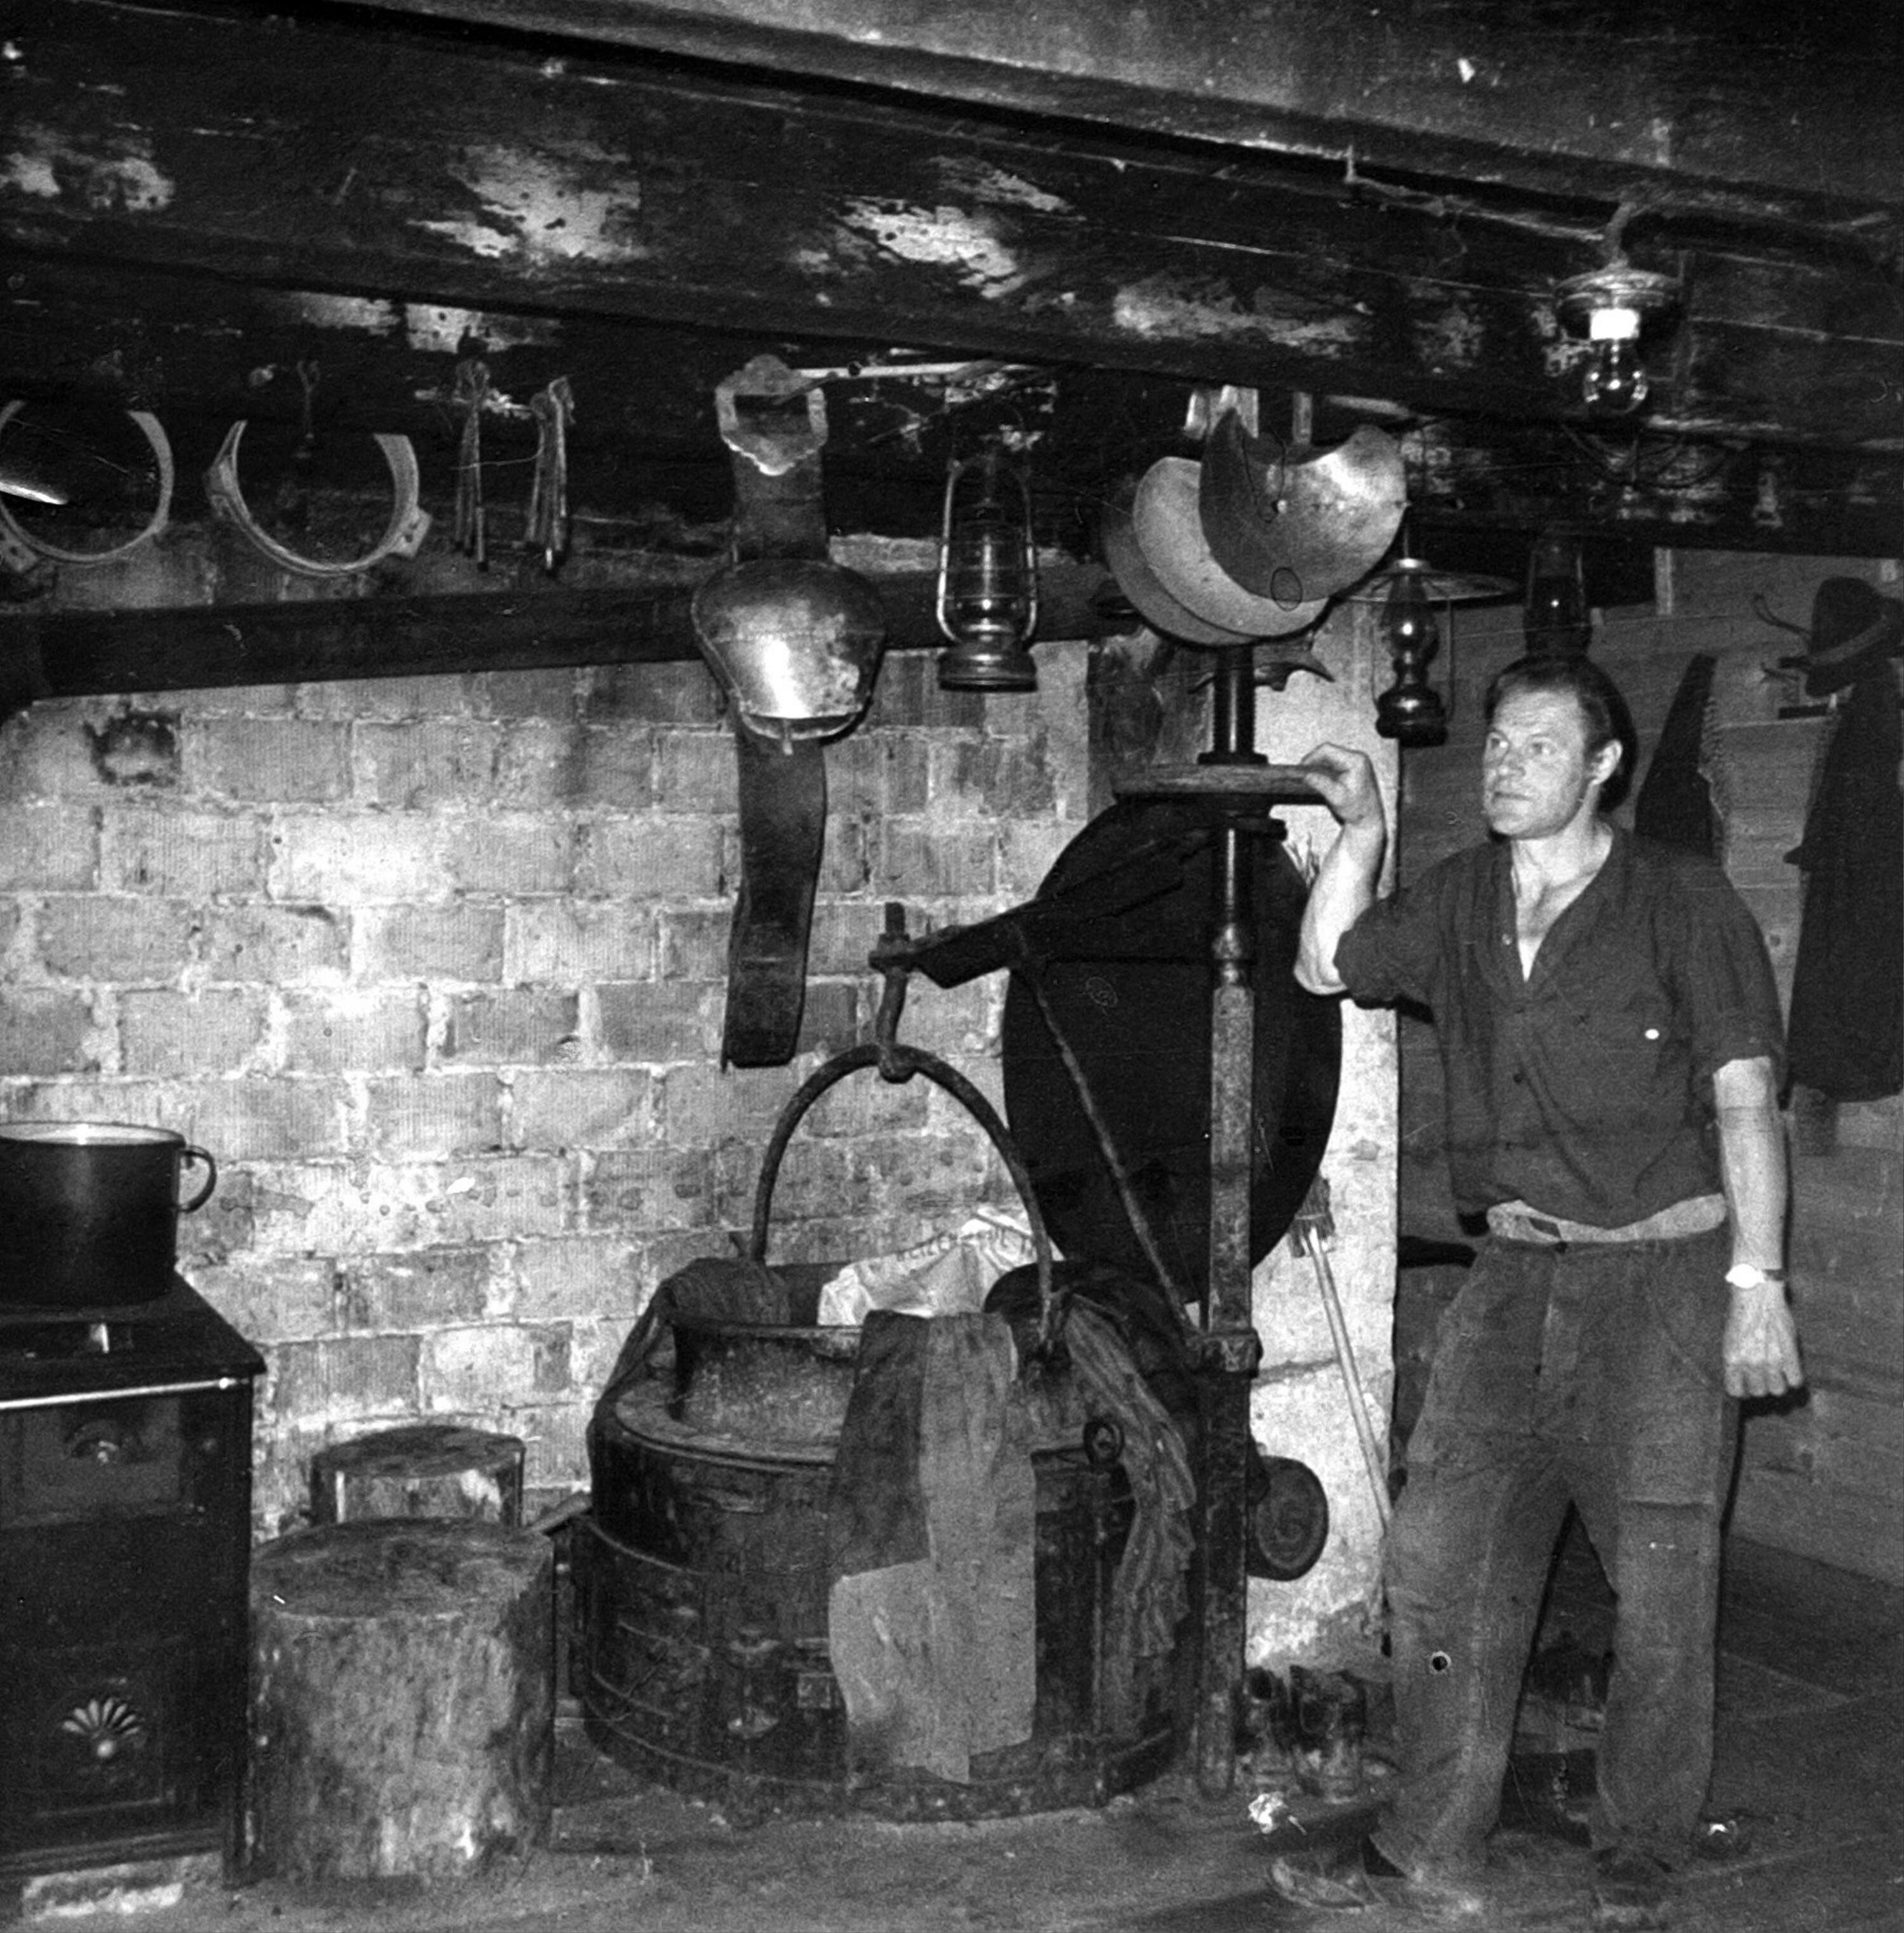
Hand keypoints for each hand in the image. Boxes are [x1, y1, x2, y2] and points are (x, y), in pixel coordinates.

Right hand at [1299, 744, 1382, 830]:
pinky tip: (1320, 778)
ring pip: (1330, 756)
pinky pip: (1334, 762)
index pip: (1327, 750)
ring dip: (1319, 765)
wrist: (1368, 818)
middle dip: (1314, 762)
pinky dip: (1325, 769)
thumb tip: (1307, 775)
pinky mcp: (1353, 766)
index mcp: (1356, 761)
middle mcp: (1357, 758)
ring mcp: (1356, 761)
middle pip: (1328, 751)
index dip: (1311, 758)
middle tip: (1305, 774)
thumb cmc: (1357, 809)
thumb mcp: (1337, 798)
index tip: (1302, 769)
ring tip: (1311, 777)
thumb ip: (1321, 785)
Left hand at [1722, 1283, 1803, 1398]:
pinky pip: (1795, 1380)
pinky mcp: (1790, 1354)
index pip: (1736, 1391)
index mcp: (1732, 1359)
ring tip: (1776, 1371)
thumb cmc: (1741, 1314)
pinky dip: (1794, 1377)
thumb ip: (1736, 1361)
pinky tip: (1789, 1368)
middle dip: (1760, 1385)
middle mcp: (1751, 1363)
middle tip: (1762, 1374)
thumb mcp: (1730, 1340)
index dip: (1742, 1389)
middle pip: (1759, 1392)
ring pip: (1778, 1390)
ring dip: (1778, 1383)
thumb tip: (1741, 1380)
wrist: (1758, 1296)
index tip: (1745, 1384)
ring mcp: (1772, 1360)